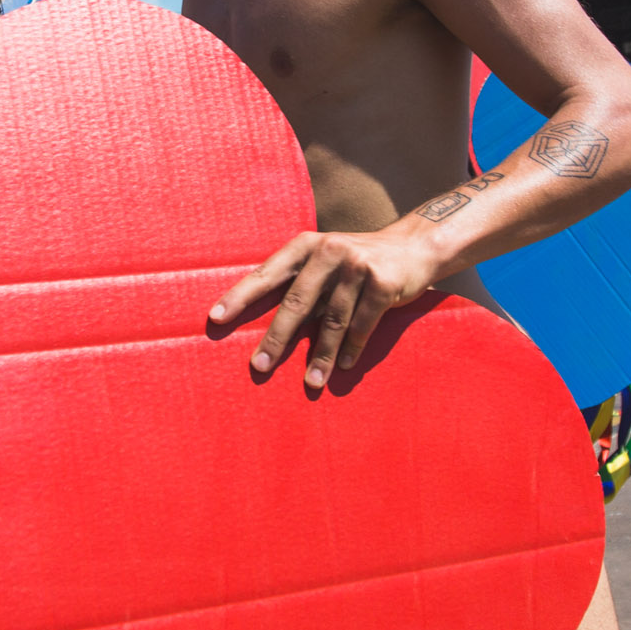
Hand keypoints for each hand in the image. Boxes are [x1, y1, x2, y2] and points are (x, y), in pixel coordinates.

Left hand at [212, 225, 442, 389]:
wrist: (415, 248)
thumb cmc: (358, 262)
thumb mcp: (326, 261)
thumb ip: (301, 283)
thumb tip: (265, 327)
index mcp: (306, 245)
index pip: (266, 274)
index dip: (240, 297)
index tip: (215, 318)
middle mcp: (328, 251)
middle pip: (296, 303)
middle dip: (276, 338)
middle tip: (259, 366)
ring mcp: (357, 266)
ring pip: (331, 321)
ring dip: (320, 357)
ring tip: (311, 384)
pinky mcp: (383, 283)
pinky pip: (362, 325)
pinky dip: (351, 349)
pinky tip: (343, 367)